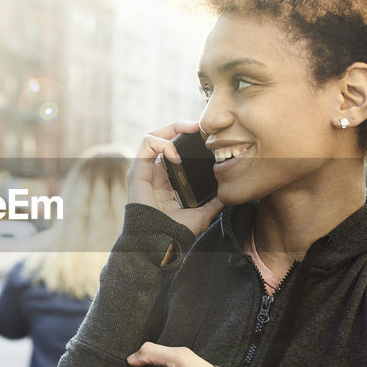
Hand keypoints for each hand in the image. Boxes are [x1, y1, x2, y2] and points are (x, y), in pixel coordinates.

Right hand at [128, 121, 224, 236]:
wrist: (160, 241)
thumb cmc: (176, 230)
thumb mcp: (202, 213)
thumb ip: (214, 202)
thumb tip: (229, 194)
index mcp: (168, 179)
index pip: (176, 149)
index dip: (189, 139)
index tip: (207, 135)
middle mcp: (155, 171)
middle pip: (164, 138)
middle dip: (181, 127)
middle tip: (199, 126)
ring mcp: (145, 169)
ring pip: (154, 135)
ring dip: (172, 128)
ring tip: (190, 130)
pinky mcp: (137, 169)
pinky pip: (147, 143)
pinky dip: (163, 142)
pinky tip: (175, 154)